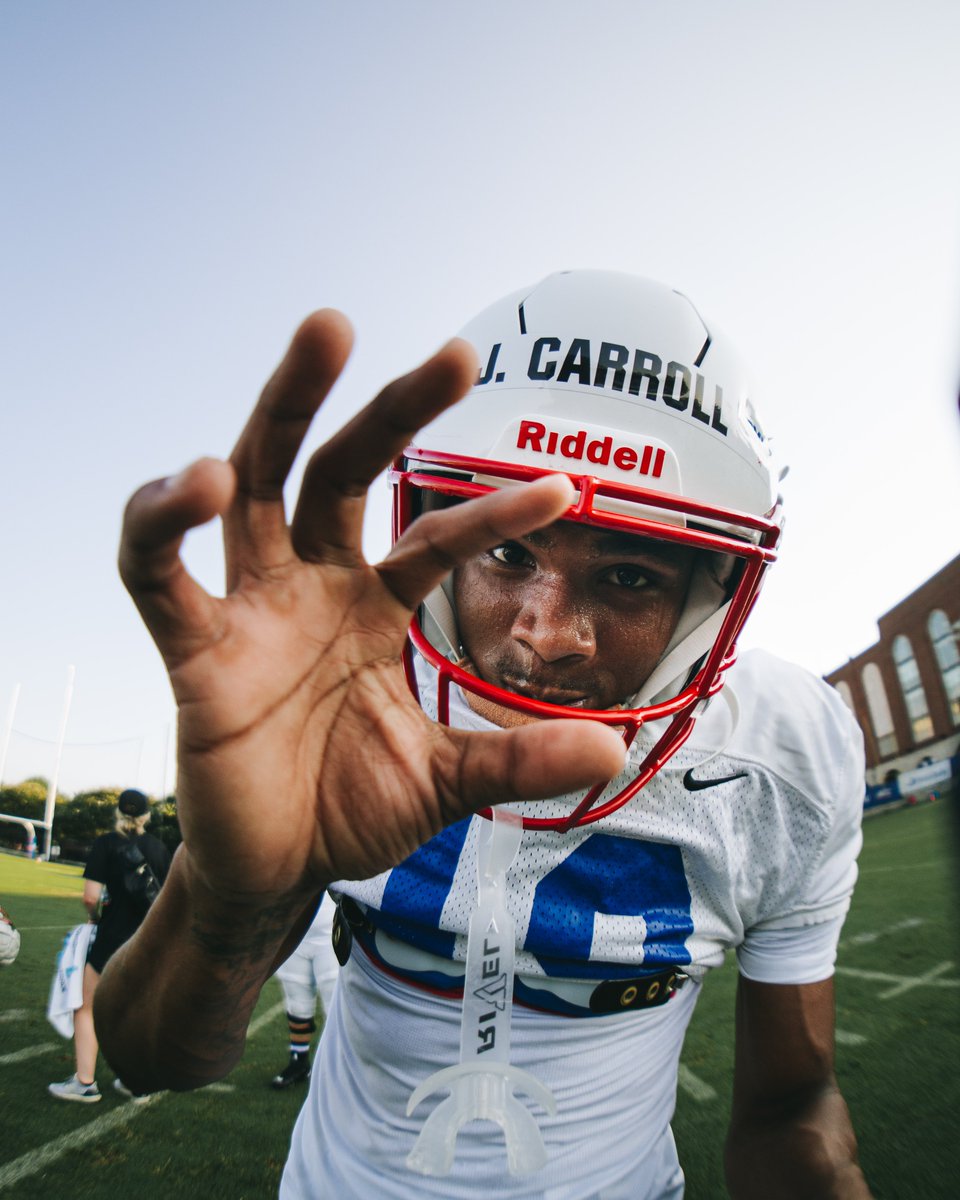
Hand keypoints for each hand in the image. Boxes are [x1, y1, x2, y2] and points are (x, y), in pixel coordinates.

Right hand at [119, 311, 625, 904]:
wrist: (275, 871)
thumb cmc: (350, 810)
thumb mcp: (446, 781)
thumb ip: (516, 760)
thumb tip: (615, 747)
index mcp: (373, 607)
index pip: (436, 540)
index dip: (496, 515)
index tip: (567, 488)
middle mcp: (313, 587)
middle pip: (342, 471)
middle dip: (392, 407)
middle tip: (457, 353)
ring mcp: (252, 608)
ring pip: (257, 481)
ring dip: (285, 406)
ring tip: (329, 333)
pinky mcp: (193, 648)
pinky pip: (157, 573)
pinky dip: (163, 523)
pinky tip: (195, 482)